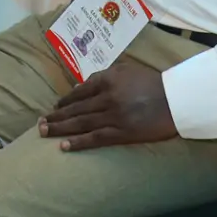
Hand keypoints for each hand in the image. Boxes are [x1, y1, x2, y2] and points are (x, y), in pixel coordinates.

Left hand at [39, 61, 176, 150]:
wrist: (177, 100)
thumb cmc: (153, 83)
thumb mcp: (127, 70)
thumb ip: (104, 76)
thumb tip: (81, 86)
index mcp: (109, 79)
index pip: (80, 91)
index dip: (65, 100)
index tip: (55, 107)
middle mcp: (107, 97)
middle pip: (76, 108)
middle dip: (56, 116)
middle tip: (39, 122)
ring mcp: (113, 116)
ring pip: (81, 123)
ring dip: (60, 128)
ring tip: (43, 132)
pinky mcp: (122, 133)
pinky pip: (95, 138)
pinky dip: (78, 142)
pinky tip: (63, 146)